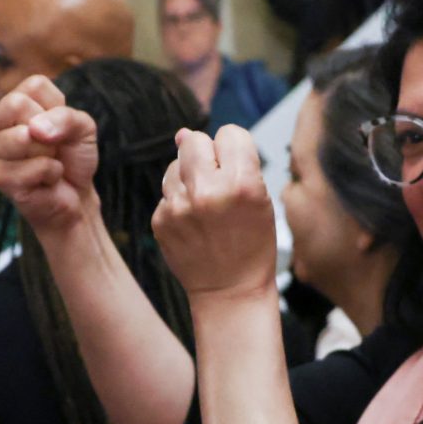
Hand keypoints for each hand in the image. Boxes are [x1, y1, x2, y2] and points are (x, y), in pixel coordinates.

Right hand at [0, 76, 97, 234]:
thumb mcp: (83, 128)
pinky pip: (36, 166)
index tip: (58, 125)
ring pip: (23, 136)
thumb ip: (66, 117)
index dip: (57, 107)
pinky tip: (45, 180)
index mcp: (12, 104)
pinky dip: (51, 174)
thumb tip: (34, 129)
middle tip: (51, 146)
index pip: (34, 86)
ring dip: (49, 153)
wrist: (75, 195)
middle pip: (16, 104)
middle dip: (48, 129)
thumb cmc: (73, 155)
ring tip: (46, 161)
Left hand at [155, 126, 276, 301]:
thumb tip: (181, 133)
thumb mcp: (260, 199)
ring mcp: (180, 207)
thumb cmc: (251, 243)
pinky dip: (178, 200)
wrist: (230, 290)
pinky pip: (166, 191)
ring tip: (205, 205)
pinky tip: (193, 221)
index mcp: (241, 183)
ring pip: (175, 163)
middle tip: (217, 181)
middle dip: (206, 155)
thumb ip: (229, 159)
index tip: (237, 167)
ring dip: (189, 177)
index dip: (234, 148)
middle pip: (195, 140)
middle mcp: (207, 191)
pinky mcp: (161, 220)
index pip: (229, 133)